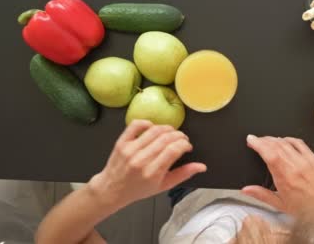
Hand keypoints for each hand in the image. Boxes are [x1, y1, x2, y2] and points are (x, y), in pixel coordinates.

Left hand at [88, 120, 205, 208]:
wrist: (111, 190)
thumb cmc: (138, 189)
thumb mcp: (163, 186)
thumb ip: (183, 174)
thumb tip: (201, 166)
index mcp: (152, 173)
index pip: (174, 150)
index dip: (185, 144)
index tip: (187, 146)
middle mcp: (141, 160)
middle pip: (166, 138)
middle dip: (179, 135)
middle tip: (182, 138)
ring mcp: (130, 150)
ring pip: (154, 130)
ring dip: (167, 128)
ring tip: (171, 133)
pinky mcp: (122, 142)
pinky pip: (136, 125)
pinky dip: (147, 123)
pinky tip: (153, 127)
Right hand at [242, 135, 313, 230]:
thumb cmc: (308, 208)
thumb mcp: (281, 205)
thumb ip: (261, 195)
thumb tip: (247, 190)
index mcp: (285, 177)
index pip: (269, 153)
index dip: (258, 143)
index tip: (251, 140)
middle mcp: (294, 166)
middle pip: (275, 145)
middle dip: (263, 139)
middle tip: (255, 139)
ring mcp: (304, 160)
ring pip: (286, 142)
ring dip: (274, 138)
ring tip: (266, 139)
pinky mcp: (312, 157)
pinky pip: (299, 143)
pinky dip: (289, 139)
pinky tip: (284, 140)